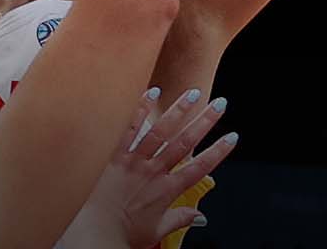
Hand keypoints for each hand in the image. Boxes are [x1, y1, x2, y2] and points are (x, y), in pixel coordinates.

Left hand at [62, 88, 238, 248]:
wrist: (95, 233)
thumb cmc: (123, 234)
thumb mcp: (158, 231)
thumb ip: (180, 219)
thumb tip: (200, 218)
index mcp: (166, 190)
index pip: (199, 168)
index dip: (218, 152)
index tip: (232, 137)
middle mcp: (153, 171)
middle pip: (185, 142)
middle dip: (205, 121)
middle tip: (220, 104)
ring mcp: (134, 161)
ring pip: (160, 131)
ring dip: (178, 110)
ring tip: (193, 93)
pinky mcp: (114, 156)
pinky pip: (128, 128)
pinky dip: (139, 110)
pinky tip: (151, 93)